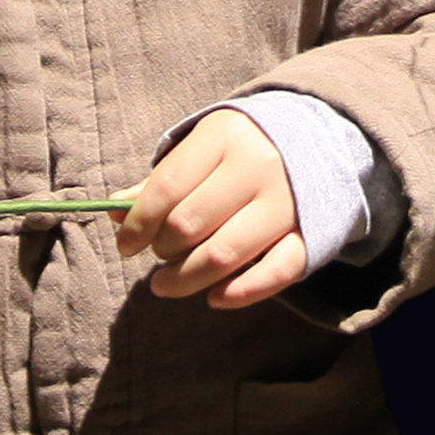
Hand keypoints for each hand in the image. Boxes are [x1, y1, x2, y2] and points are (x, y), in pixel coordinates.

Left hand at [113, 108, 307, 308]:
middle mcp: (258, 166)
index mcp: (223, 136)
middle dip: (161, 249)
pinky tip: (214, 297)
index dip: (138, 222)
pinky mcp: (310, 234)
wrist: (320, 138)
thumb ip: (160, 179)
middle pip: (191, 224)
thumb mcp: (202, 148)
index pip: (168, 186)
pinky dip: (240, 293)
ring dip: (186, 279)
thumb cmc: (242, 148)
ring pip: (224, 254)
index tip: (124, 244)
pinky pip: (274, 274)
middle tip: (155, 256)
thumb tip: (113, 210)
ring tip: (164, 285)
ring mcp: (287, 202)